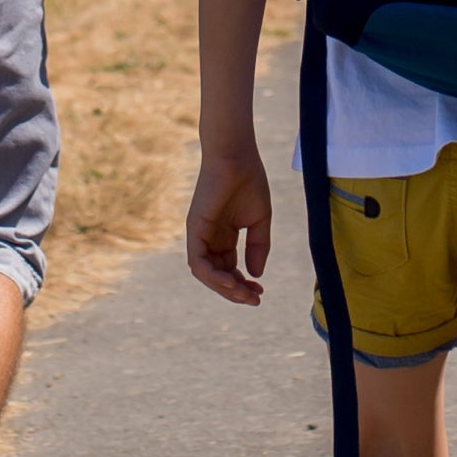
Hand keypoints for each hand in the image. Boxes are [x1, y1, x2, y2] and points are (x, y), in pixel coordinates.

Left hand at [184, 141, 274, 304]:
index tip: (261, 291)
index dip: (243, 284)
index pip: (229, 269)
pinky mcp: (194, 230)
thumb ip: (258, 248)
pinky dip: (213, 277)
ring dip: (224, 288)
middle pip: (218, 275)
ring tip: (244, 294)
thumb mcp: (259, 221)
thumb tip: (255, 274)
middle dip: (236, 291)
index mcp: (223, 236)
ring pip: (206, 274)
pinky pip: (198, 262)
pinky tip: (233, 282)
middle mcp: (208, 238)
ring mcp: (199, 235)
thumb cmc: (249, 181)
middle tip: (255, 299)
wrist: (237, 157)